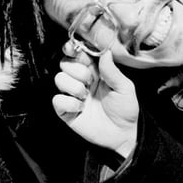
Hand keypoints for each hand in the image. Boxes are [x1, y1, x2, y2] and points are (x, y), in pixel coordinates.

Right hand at [52, 41, 138, 158]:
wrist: (123, 134)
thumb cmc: (126, 109)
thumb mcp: (124, 88)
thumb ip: (112, 70)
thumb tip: (105, 52)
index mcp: (95, 70)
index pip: (79, 54)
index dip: (74, 48)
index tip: (73, 48)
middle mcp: (82, 80)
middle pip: (65, 63)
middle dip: (76, 69)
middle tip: (89, 79)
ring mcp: (73, 95)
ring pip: (59, 79)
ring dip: (73, 86)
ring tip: (85, 95)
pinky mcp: (67, 111)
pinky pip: (57, 100)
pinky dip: (68, 103)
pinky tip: (80, 108)